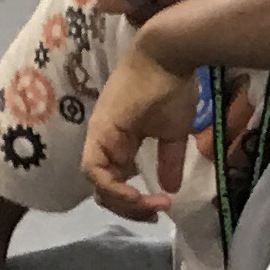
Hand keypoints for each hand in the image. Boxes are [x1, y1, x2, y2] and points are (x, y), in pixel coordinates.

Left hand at [83, 44, 196, 220]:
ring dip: (123, 203)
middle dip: (129, 209)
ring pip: (97, 184)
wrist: (169, 55)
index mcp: (118, 140)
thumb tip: (171, 187)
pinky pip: (96, 171)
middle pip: (103, 188)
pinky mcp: (101, 132)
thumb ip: (168, 159)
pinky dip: (116, 189)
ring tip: (152, 208)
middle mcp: (104, 140)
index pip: (114, 181)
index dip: (132, 201)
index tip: (160, 207)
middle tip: (154, 214)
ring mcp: (99, 135)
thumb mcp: (173, 131)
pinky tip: (141, 196)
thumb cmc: (172, 86)